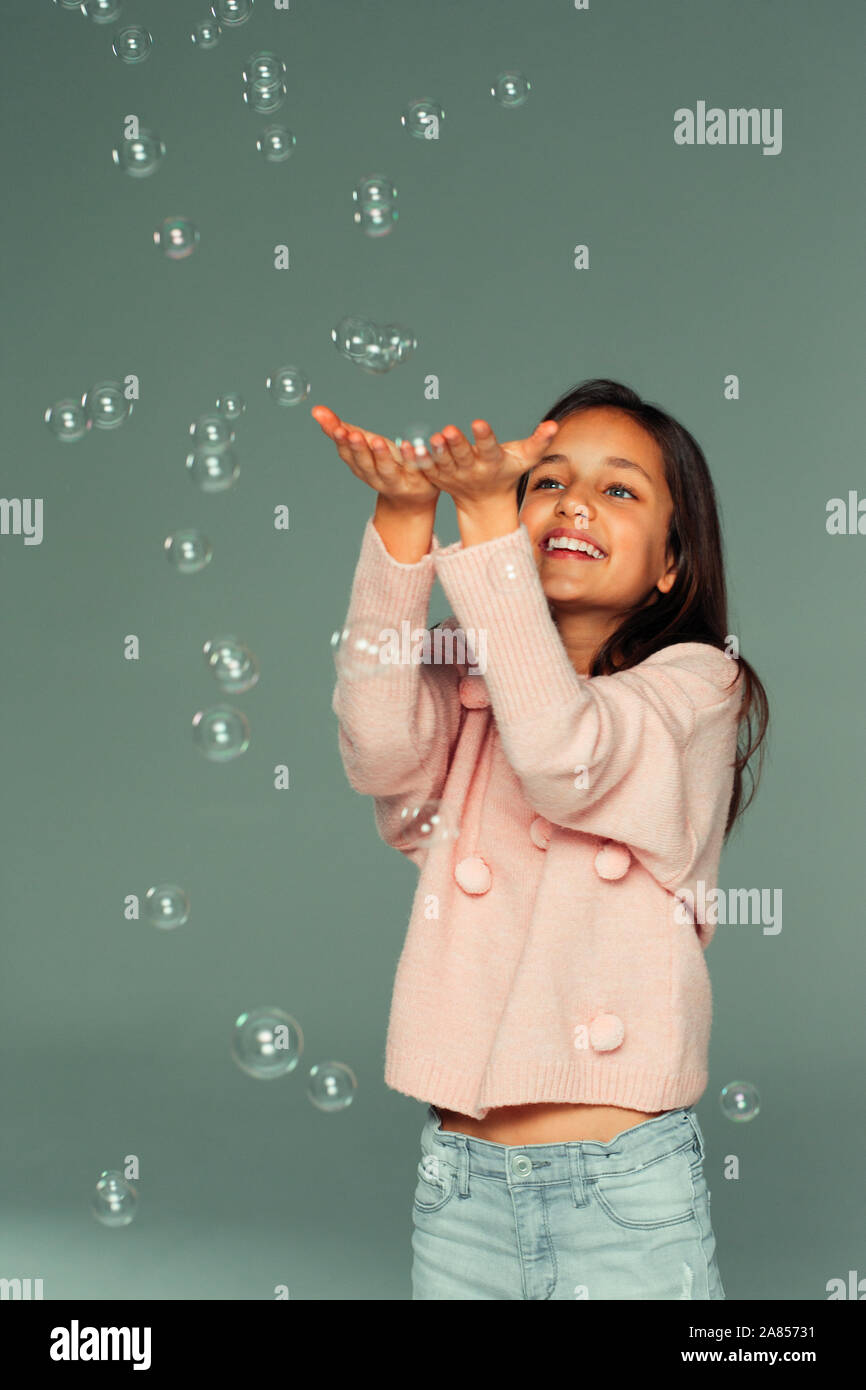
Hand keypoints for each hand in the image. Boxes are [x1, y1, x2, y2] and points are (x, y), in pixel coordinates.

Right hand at [311, 404, 439, 506]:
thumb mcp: (363, 445)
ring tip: (377, 441)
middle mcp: (375, 476)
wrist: (411, 499)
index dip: (341, 442)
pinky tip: (408, 445)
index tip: (337, 429)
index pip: (347, 454)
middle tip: (353, 435)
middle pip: (364, 463)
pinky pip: (413, 469)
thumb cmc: (384, 464)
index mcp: (360, 466)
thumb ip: (340, 429)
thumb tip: (316, 409)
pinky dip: (410, 457)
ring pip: (386, 469)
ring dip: (381, 456)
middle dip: (358, 449)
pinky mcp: (417, 481)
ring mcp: (396, 480)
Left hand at [419, 418, 559, 510]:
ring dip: (435, 452)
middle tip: (448, 430)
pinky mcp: (438, 477)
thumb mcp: (525, 460)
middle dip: (456, 444)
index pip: (489, 448)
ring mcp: (453, 475)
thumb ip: (539, 443)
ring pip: (443, 462)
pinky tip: (407, 446)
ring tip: (431, 438)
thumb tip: (554, 425)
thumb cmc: (506, 471)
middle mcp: (472, 470)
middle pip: (463, 456)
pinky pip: (426, 467)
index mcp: (492, 462)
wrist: (484, 501)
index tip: (478, 422)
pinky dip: (417, 459)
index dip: (484, 437)